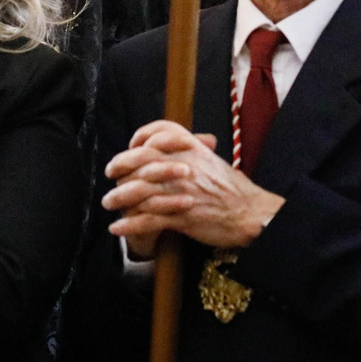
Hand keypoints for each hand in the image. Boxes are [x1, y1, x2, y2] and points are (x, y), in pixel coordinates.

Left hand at [103, 120, 282, 257]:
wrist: (252, 213)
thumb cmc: (234, 189)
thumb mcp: (213, 161)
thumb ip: (192, 151)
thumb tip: (172, 148)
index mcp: (193, 150)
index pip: (160, 133)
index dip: (140, 137)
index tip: (130, 147)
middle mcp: (184, 167)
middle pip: (141, 159)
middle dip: (120, 166)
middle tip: (111, 175)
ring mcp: (181, 192)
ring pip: (140, 191)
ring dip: (118, 198)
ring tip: (108, 204)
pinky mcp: (182, 217)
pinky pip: (148, 220)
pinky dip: (129, 225)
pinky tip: (117, 228)